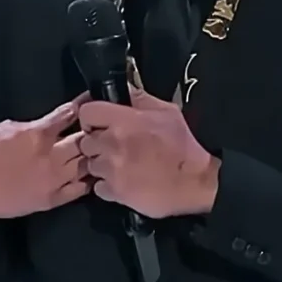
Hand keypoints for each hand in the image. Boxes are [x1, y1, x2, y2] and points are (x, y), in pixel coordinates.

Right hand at [0, 93, 90, 231]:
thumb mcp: (5, 128)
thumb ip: (34, 124)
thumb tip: (53, 121)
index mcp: (37, 134)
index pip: (70, 114)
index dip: (83, 106)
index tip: (92, 102)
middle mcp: (50, 156)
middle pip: (85, 140)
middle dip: (93, 132)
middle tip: (100, 128)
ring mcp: (53, 179)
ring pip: (88, 164)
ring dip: (93, 156)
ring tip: (99, 150)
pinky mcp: (53, 199)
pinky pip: (81, 188)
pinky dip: (88, 179)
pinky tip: (91, 173)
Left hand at [77, 84, 219, 218]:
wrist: (196, 182)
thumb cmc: (184, 146)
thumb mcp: (168, 112)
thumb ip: (141, 98)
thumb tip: (125, 88)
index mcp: (124, 121)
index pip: (87, 112)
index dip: (91, 117)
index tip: (99, 124)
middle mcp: (112, 144)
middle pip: (85, 141)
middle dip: (96, 143)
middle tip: (113, 146)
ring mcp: (112, 170)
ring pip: (91, 165)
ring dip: (102, 164)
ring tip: (121, 165)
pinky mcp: (115, 193)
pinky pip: (99, 187)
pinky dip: (108, 186)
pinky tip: (124, 182)